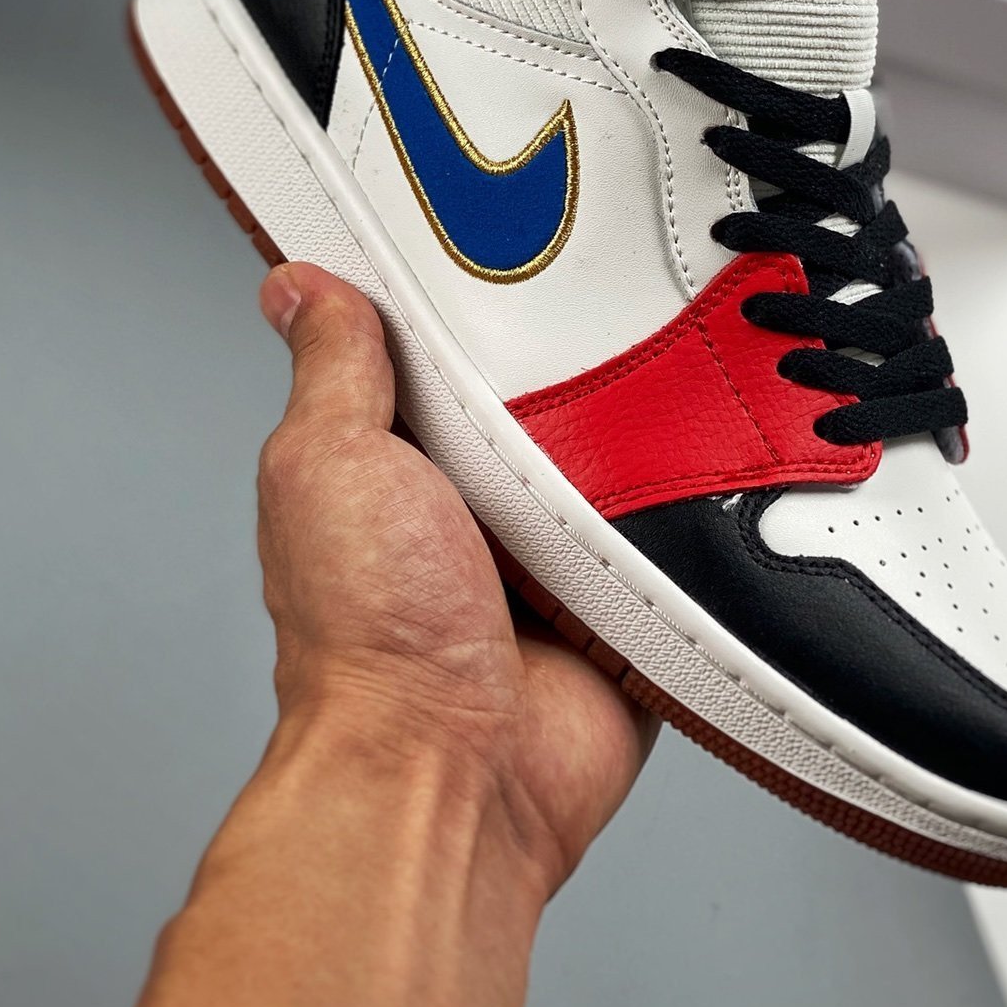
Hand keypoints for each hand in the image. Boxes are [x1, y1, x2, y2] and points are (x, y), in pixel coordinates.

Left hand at [256, 262, 657, 895]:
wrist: (455, 773)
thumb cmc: (367, 640)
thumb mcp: (330, 462)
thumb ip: (335, 368)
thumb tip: (299, 285)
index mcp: (403, 463)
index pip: (449, 350)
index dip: (477, 296)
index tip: (518, 234)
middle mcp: (479, 507)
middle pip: (551, 394)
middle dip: (581, 359)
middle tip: (615, 302)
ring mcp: (556, 557)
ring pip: (624, 454)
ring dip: (644, 433)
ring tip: (668, 380)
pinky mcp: (626, 602)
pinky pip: (678, 531)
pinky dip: (693, 506)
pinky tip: (707, 463)